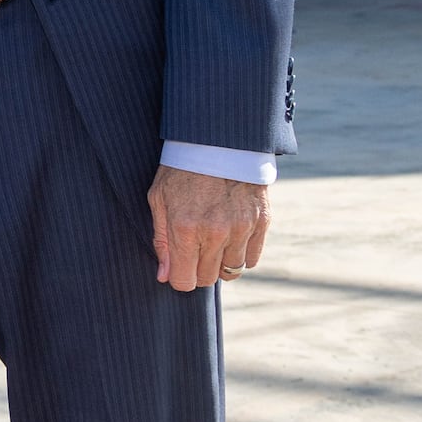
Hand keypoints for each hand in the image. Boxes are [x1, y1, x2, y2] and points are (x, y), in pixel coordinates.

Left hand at [149, 165, 268, 295]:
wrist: (218, 140)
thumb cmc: (182, 169)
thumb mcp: (159, 200)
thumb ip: (162, 241)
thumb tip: (165, 277)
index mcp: (186, 228)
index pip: (185, 281)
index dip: (179, 279)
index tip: (179, 268)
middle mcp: (216, 232)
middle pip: (207, 279)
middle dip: (198, 271)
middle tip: (194, 252)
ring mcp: (242, 228)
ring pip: (232, 271)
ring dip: (220, 264)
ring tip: (213, 243)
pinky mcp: (262, 221)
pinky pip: (252, 258)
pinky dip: (241, 255)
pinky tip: (231, 239)